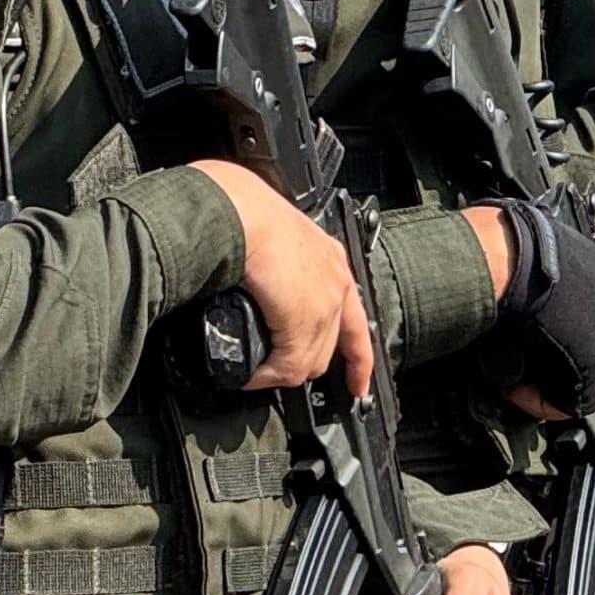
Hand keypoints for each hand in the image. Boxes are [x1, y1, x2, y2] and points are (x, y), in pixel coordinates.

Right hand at [193, 161, 374, 396]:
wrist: (236, 210)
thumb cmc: (242, 211)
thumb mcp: (273, 238)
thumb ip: (276, 265)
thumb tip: (258, 288)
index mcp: (330, 259)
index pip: (355, 320)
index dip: (358, 360)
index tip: (358, 384)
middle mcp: (335, 281)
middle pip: (328, 348)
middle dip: (301, 366)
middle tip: (272, 372)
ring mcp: (324, 302)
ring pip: (309, 361)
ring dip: (278, 373)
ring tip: (253, 374)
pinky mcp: (304, 319)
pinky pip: (287, 366)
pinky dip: (265, 376)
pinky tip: (249, 375)